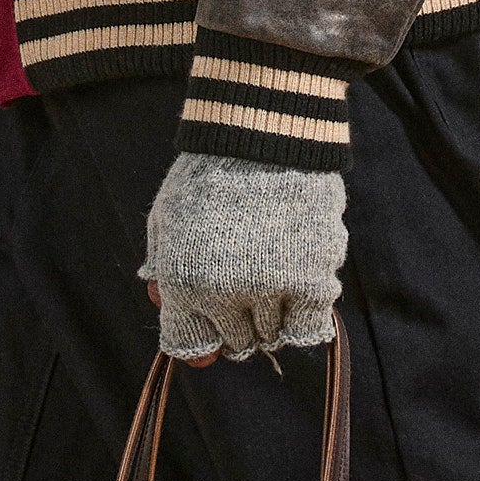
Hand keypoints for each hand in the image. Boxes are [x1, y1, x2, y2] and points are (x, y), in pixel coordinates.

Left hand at [140, 151, 345, 363]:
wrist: (262, 135)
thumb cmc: (208, 177)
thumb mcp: (167, 223)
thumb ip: (165, 278)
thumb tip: (173, 323)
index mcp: (183, 282)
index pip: (189, 345)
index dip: (200, 341)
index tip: (211, 328)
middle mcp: (225, 294)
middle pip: (236, 344)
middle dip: (237, 326)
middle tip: (245, 290)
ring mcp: (271, 288)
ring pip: (274, 336)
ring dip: (272, 317)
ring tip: (272, 276)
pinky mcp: (313, 278)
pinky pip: (310, 325)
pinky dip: (305, 313)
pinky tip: (298, 283)